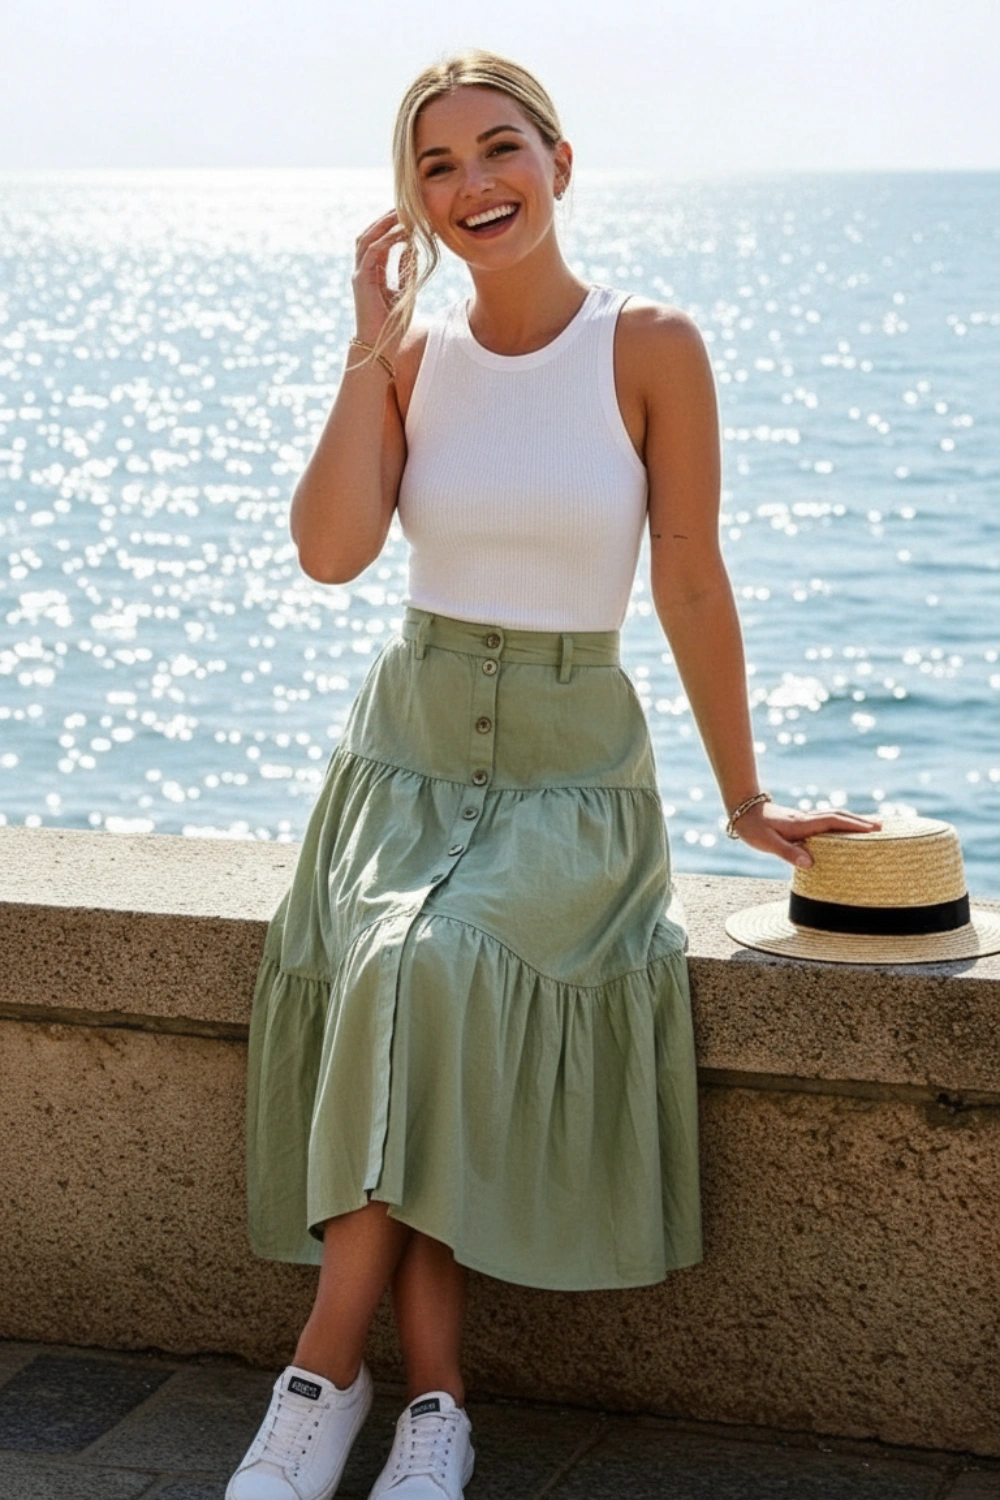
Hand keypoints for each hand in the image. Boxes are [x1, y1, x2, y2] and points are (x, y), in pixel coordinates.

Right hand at [352, 210, 415, 349]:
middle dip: (384, 220)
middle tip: (403, 206)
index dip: (389, 227)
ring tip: (401, 214)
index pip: (377, 241)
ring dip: (383, 225)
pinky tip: (401, 234)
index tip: (407, 216)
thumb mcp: (405, 290)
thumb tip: (413, 248)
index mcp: (371, 272)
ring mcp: (360, 274)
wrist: (381, 344)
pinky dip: (386, 240)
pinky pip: (372, 252)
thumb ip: (406, 269)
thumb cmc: (393, 322)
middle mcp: (362, 270)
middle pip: (369, 235)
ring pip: (367, 239)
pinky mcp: (361, 280)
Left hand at [732, 802, 880, 869]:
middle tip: (882, 827)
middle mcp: (807, 819)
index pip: (834, 822)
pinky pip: (826, 819)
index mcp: (803, 824)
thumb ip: (788, 853)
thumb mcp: (767, 843)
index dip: (854, 826)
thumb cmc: (753, 828)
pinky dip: (840, 821)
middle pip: (839, 816)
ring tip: (870, 825)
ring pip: (833, 816)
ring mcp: (804, 819)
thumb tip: (810, 864)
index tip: (874, 830)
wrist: (741, 809)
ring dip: (852, 819)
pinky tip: (843, 828)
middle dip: (860, 821)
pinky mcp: (800, 821)